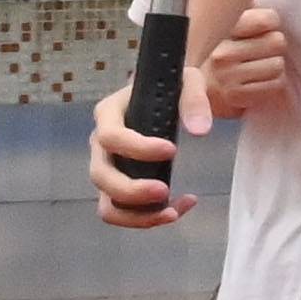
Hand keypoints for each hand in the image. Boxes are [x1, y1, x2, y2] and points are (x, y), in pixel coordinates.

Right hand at [88, 85, 181, 226]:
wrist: (165, 97)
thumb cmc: (171, 87)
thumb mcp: (187, 81)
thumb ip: (194, 100)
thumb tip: (200, 131)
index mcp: (108, 114)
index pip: (110, 136)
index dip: (138, 148)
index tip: (172, 150)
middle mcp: (100, 145)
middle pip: (100, 176)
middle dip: (131, 190)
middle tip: (165, 191)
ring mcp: (107, 169)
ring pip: (107, 204)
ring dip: (136, 215)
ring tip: (171, 213)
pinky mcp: (119, 188)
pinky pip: (125, 213)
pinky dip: (148, 218)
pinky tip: (180, 207)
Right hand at [198, 2, 297, 122]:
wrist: (194, 95)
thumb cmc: (215, 54)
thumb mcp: (222, 25)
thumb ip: (239, 6)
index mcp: (219, 31)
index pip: (267, 19)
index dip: (271, 22)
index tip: (264, 26)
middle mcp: (221, 53)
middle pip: (277, 42)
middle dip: (274, 45)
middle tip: (263, 49)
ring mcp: (228, 78)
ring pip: (278, 65)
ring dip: (274, 66)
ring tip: (259, 65)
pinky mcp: (236, 98)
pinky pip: (275, 85)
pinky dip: (273, 83)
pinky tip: (259, 81)